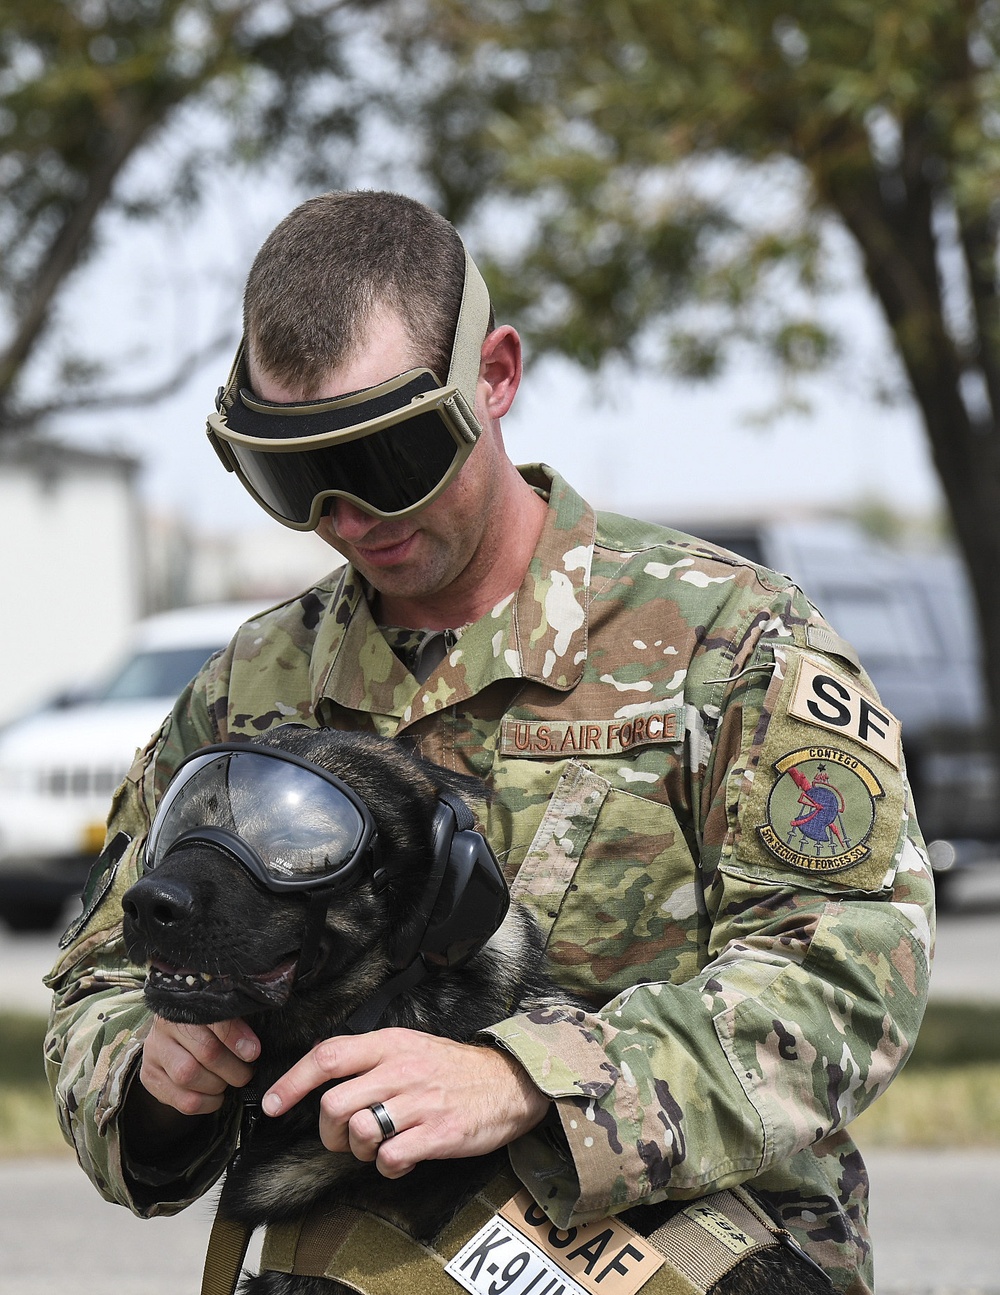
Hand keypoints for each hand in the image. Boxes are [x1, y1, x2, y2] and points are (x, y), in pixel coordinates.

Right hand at [138, 1016, 260, 1116]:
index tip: (254, 1052)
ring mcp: (153, 1052)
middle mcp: (165, 1026)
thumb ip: (236, 1025)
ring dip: (218, 1085)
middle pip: (205, 1051)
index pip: (214, 1021)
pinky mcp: (150, 1077)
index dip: (236, 1038)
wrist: (172, 1035)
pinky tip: (214, 1095)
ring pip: (189, 1076)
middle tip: (245, 1073)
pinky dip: (206, 1103)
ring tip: (227, 1081)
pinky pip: (182, 1100)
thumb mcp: (221, 1016)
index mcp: (188, 1003)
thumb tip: (252, 1050)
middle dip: (233, 1069)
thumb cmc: (206, 1025)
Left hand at [261, 1028, 549, 1178]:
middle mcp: (402, 1068)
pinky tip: (401, 1157)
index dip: (292, 1082)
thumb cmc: (452, 1069)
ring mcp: (421, 1101)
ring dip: (358, 1150)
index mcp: (391, 1043)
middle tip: (342, 1138)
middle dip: (328, 1130)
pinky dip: (387, 1165)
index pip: (328, 1056)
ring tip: (377, 1146)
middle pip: (334, 1103)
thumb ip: (370, 1057)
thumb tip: (321, 1076)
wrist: (511, 1083)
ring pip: (359, 1132)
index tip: (271, 1105)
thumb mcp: (410, 1046)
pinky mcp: (440, 1133)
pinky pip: (390, 1158)